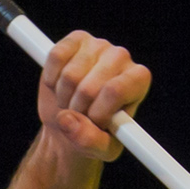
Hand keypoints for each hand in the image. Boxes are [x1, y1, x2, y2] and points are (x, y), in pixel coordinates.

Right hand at [36, 31, 150, 166]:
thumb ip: (90, 141)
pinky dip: (52, 79)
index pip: (116, 90)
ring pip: (70, 75)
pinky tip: (59, 85)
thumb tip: (68, 120)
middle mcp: (121, 57)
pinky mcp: (76, 39)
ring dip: (64, 97)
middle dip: (78, 110)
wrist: (72, 122)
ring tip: (70, 102)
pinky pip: (56, 57)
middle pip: (90, 87)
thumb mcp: (100, 149)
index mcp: (138, 80)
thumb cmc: (94, 134)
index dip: (99, 112)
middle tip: (80, 114)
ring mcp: (98, 45)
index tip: (95, 122)